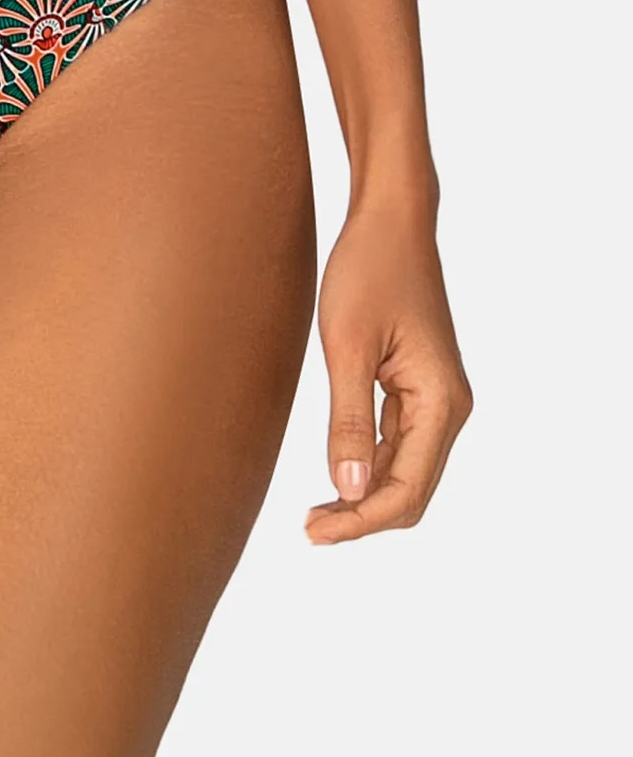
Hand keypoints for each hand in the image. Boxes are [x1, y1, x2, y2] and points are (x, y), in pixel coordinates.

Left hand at [306, 201, 471, 544]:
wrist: (390, 222)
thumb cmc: (367, 273)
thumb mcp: (347, 348)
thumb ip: (349, 424)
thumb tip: (350, 492)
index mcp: (440, 402)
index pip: (406, 490)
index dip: (361, 521)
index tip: (313, 534)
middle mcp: (449, 408)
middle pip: (412, 492)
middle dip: (364, 519)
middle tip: (307, 532)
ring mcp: (437, 400)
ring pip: (407, 475)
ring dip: (365, 501)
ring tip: (314, 516)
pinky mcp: (418, 390)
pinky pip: (400, 448)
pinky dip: (369, 471)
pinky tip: (335, 481)